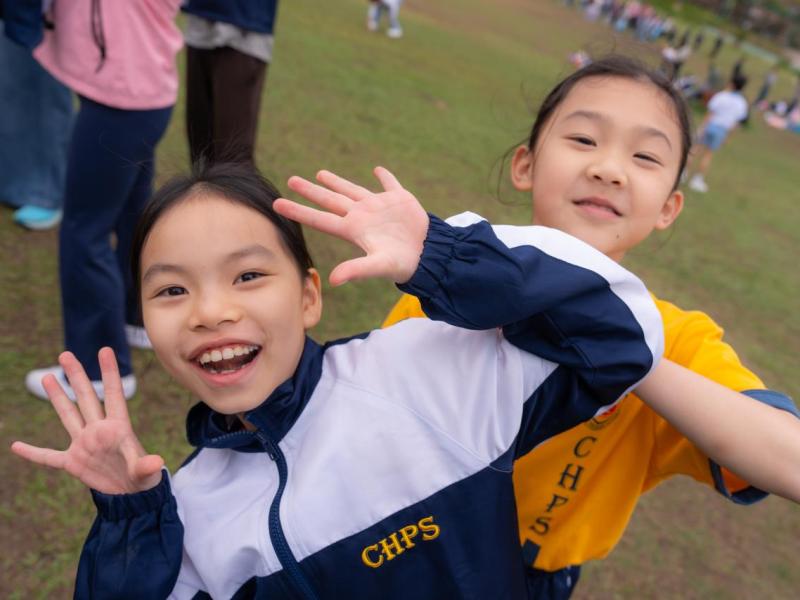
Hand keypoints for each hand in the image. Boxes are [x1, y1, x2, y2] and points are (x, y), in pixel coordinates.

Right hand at [11, 348, 162, 494]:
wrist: (129, 494)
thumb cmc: (143, 478)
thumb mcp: (146, 472)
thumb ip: (146, 465)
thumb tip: (157, 463)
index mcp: (118, 427)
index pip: (113, 394)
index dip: (109, 372)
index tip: (105, 350)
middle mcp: (99, 430)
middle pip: (86, 397)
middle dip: (77, 376)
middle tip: (66, 354)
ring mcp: (84, 444)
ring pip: (68, 415)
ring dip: (57, 397)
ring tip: (48, 377)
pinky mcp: (73, 462)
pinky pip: (48, 456)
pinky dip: (33, 453)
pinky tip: (16, 446)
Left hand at [274, 167, 428, 285]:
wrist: (429, 255)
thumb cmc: (403, 263)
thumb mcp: (378, 265)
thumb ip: (356, 270)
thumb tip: (333, 280)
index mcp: (354, 229)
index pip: (319, 218)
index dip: (298, 211)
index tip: (277, 204)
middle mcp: (362, 216)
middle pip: (330, 201)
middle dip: (311, 191)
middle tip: (291, 180)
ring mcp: (379, 207)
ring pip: (352, 190)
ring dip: (336, 182)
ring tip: (320, 174)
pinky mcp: (399, 200)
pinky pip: (390, 184)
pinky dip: (385, 177)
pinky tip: (378, 171)